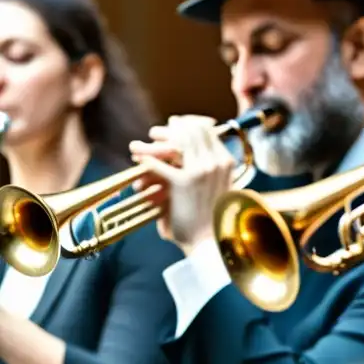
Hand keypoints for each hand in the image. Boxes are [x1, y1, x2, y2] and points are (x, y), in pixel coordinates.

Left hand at [129, 115, 236, 253]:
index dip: (188, 123)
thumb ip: (207, 166)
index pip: (207, 129)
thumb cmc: (211, 216)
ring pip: (176, 141)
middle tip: (156, 132)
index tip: (175, 125)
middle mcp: (216, 162)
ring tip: (143, 144)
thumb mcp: (217, 186)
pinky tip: (137, 160)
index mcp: (226, 161)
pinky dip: (145, 160)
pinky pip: (158, 163)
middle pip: (192, 130)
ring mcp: (201, 170)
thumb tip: (185, 150)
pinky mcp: (183, 182)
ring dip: (157, 140)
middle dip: (172, 128)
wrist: (209, 240)